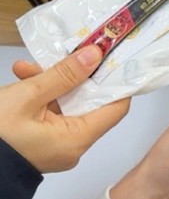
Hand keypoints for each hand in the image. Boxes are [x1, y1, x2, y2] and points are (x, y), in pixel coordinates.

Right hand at [4, 45, 128, 171]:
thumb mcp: (27, 97)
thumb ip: (64, 75)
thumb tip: (96, 55)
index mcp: (76, 139)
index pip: (116, 107)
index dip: (117, 80)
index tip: (111, 56)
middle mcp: (72, 145)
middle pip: (89, 102)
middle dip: (74, 75)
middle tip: (66, 53)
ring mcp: (55, 145)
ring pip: (65, 104)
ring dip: (50, 82)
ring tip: (28, 67)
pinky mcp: (39, 143)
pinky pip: (49, 114)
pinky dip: (39, 96)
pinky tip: (22, 76)